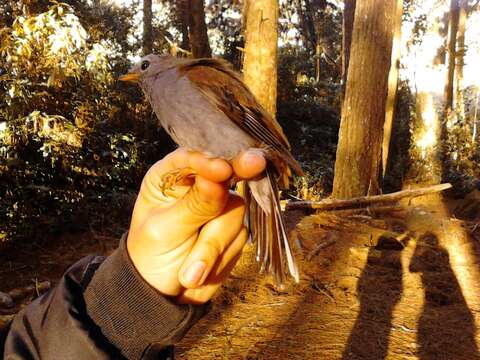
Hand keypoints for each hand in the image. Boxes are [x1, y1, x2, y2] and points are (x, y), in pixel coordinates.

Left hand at [127, 148, 265, 303]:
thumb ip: (194, 205)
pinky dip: (221, 257)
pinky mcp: (233, 229)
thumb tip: (218, 180)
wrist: (163, 295)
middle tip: (256, 162)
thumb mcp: (165, 231)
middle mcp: (197, 186)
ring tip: (189, 273)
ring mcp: (219, 207)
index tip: (222, 169)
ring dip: (213, 246)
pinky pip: (240, 236)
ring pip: (234, 212)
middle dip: (241, 169)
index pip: (190, 159)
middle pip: (226, 174)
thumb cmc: (151, 256)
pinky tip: (201, 270)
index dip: (208, 162)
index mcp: (170, 178)